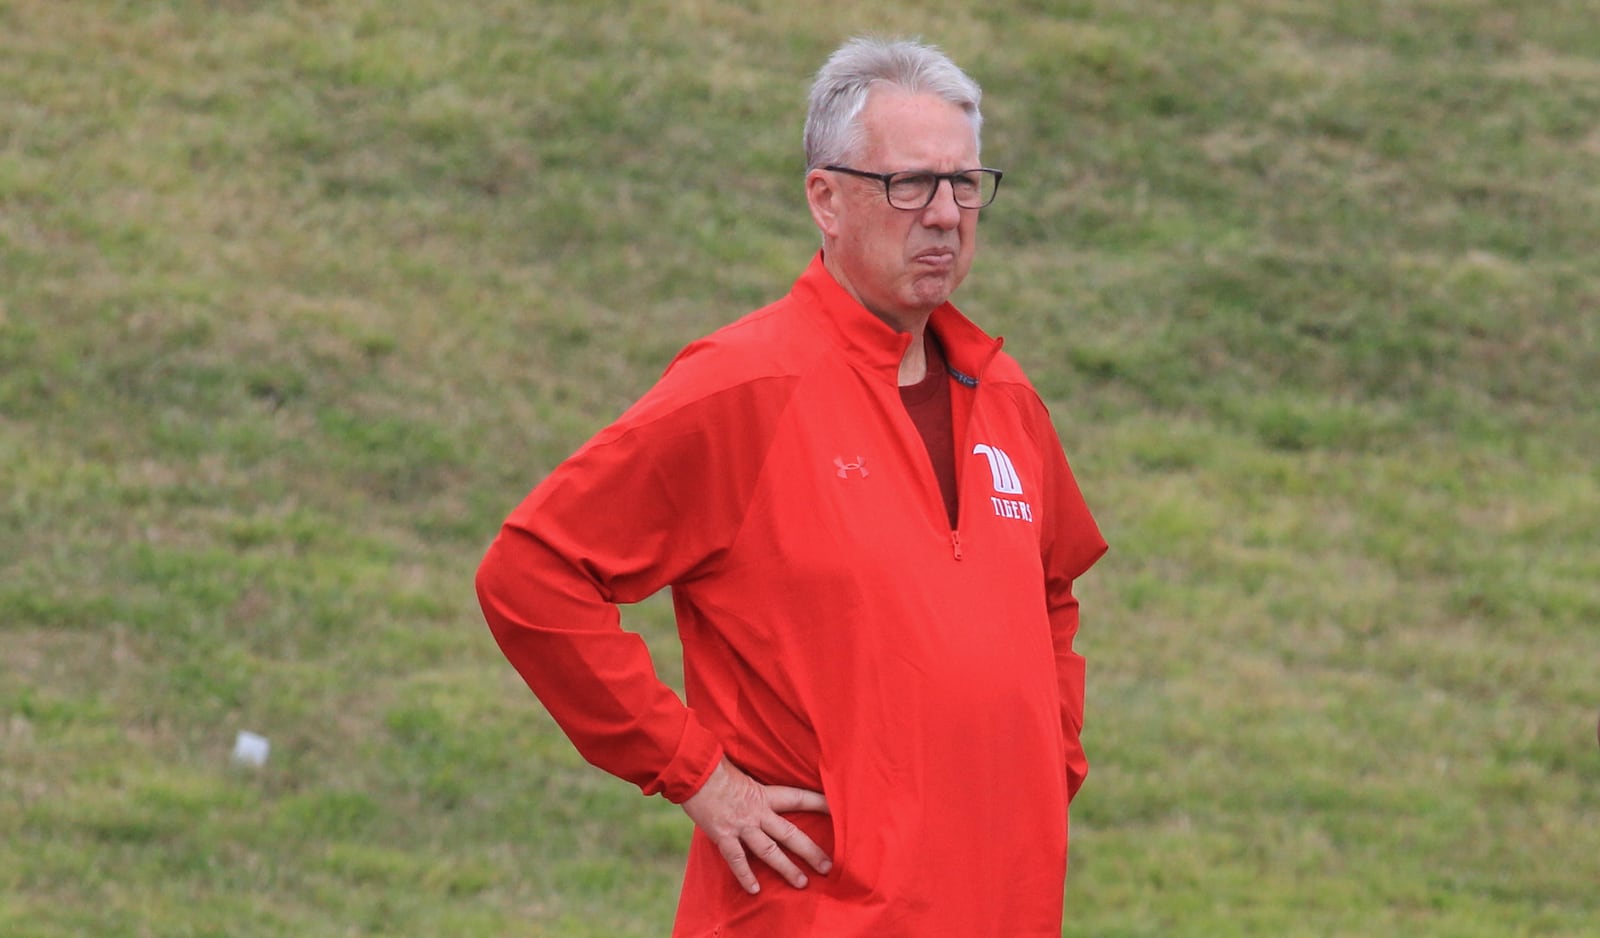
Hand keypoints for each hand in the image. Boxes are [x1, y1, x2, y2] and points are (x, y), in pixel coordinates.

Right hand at [679, 758, 830, 894]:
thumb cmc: (715, 766)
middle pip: (791, 834)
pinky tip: (755, 890)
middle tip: (828, 866)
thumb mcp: (741, 769)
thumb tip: (757, 781)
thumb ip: (753, 782)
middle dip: (811, 851)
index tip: (838, 810)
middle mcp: (758, 811)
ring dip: (787, 868)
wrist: (693, 768)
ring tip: (802, 883)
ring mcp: (742, 825)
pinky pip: (737, 860)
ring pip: (770, 851)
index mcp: (764, 793)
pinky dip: (746, 876)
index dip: (820, 803)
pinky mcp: (724, 835)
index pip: (799, 798)